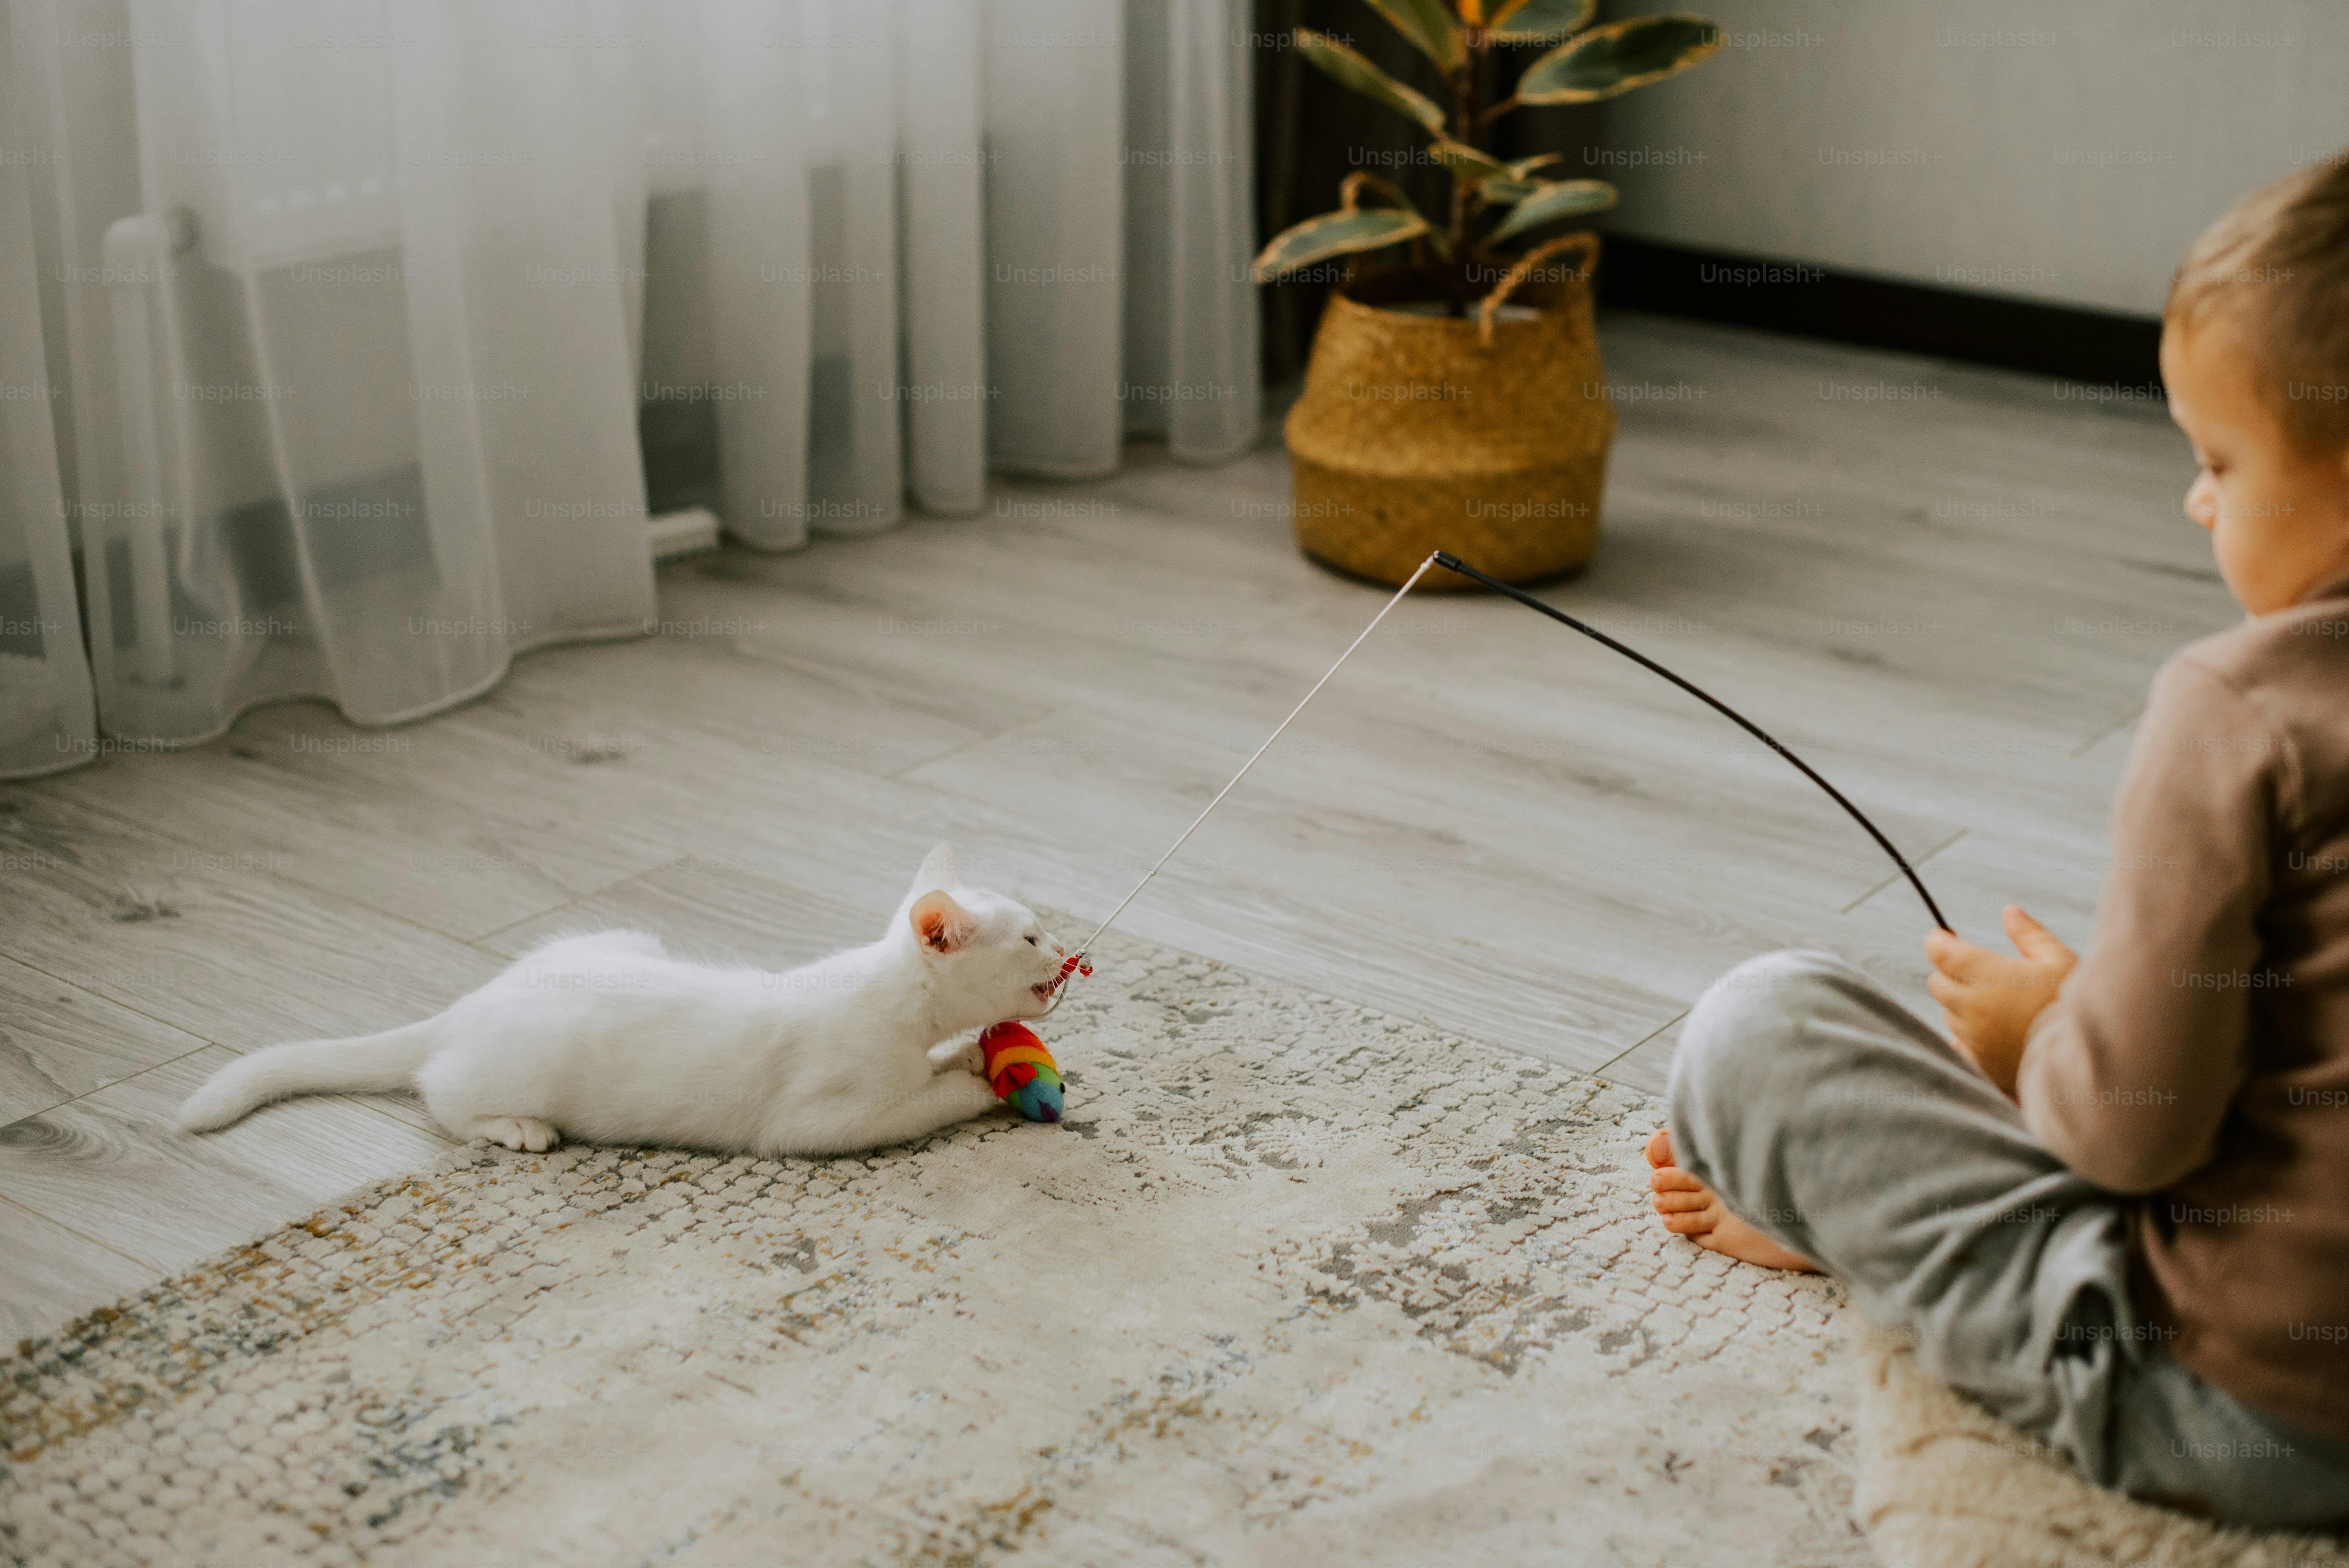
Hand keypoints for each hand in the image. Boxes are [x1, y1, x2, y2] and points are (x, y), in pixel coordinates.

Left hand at [1925, 905, 2077, 1097]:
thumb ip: (2030, 934)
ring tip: (1998, 1002)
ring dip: (1962, 1004)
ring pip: (1949, 1015)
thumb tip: (2010, 911)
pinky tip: (1994, 1029)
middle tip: (1978, 969)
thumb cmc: (2078, 1004)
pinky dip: (1970, 1034)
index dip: (1939, 940)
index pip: (1939, 952)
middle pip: (1938, 984)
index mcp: (1987, 976)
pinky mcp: (1982, 1066)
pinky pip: (1960, 1045)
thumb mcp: (2059, 960)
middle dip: (1951, 972)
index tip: (1947, 936)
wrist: (2094, 1061)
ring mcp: (1975, 1040)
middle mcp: (1972, 1008)